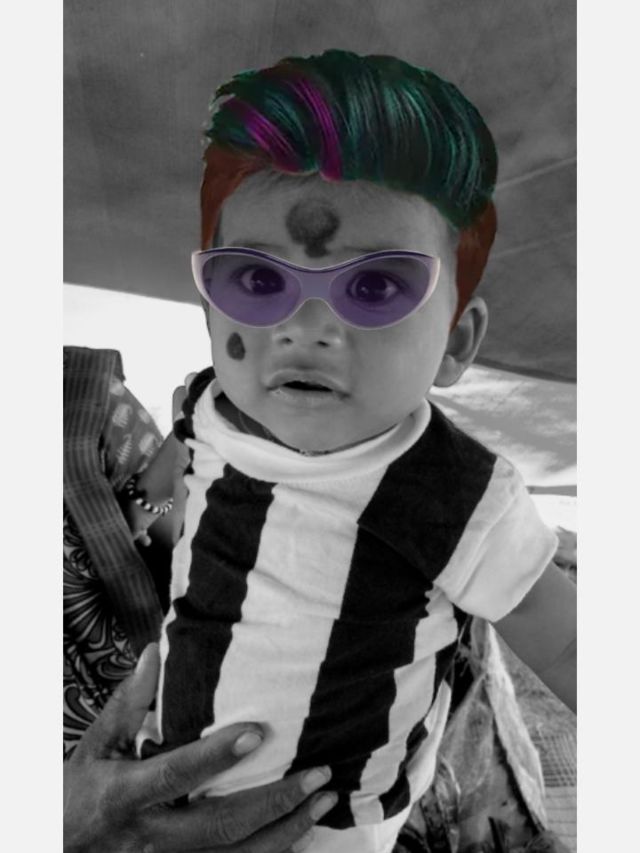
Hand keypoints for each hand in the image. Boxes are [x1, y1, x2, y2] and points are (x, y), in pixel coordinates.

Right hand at [64, 644, 336, 851]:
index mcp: (127, 796)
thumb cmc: (79, 794)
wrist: (56, 847)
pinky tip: (301, 831)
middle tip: (318, 774)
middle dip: (276, 801)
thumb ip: (127, 703)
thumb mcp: (95, 746)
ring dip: (286, 832)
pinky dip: (272, 852)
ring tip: (324, 802)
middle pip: (222, 826)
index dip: (218, 756)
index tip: (259, 732)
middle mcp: (152, 837)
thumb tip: (153, 652)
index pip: (178, 774)